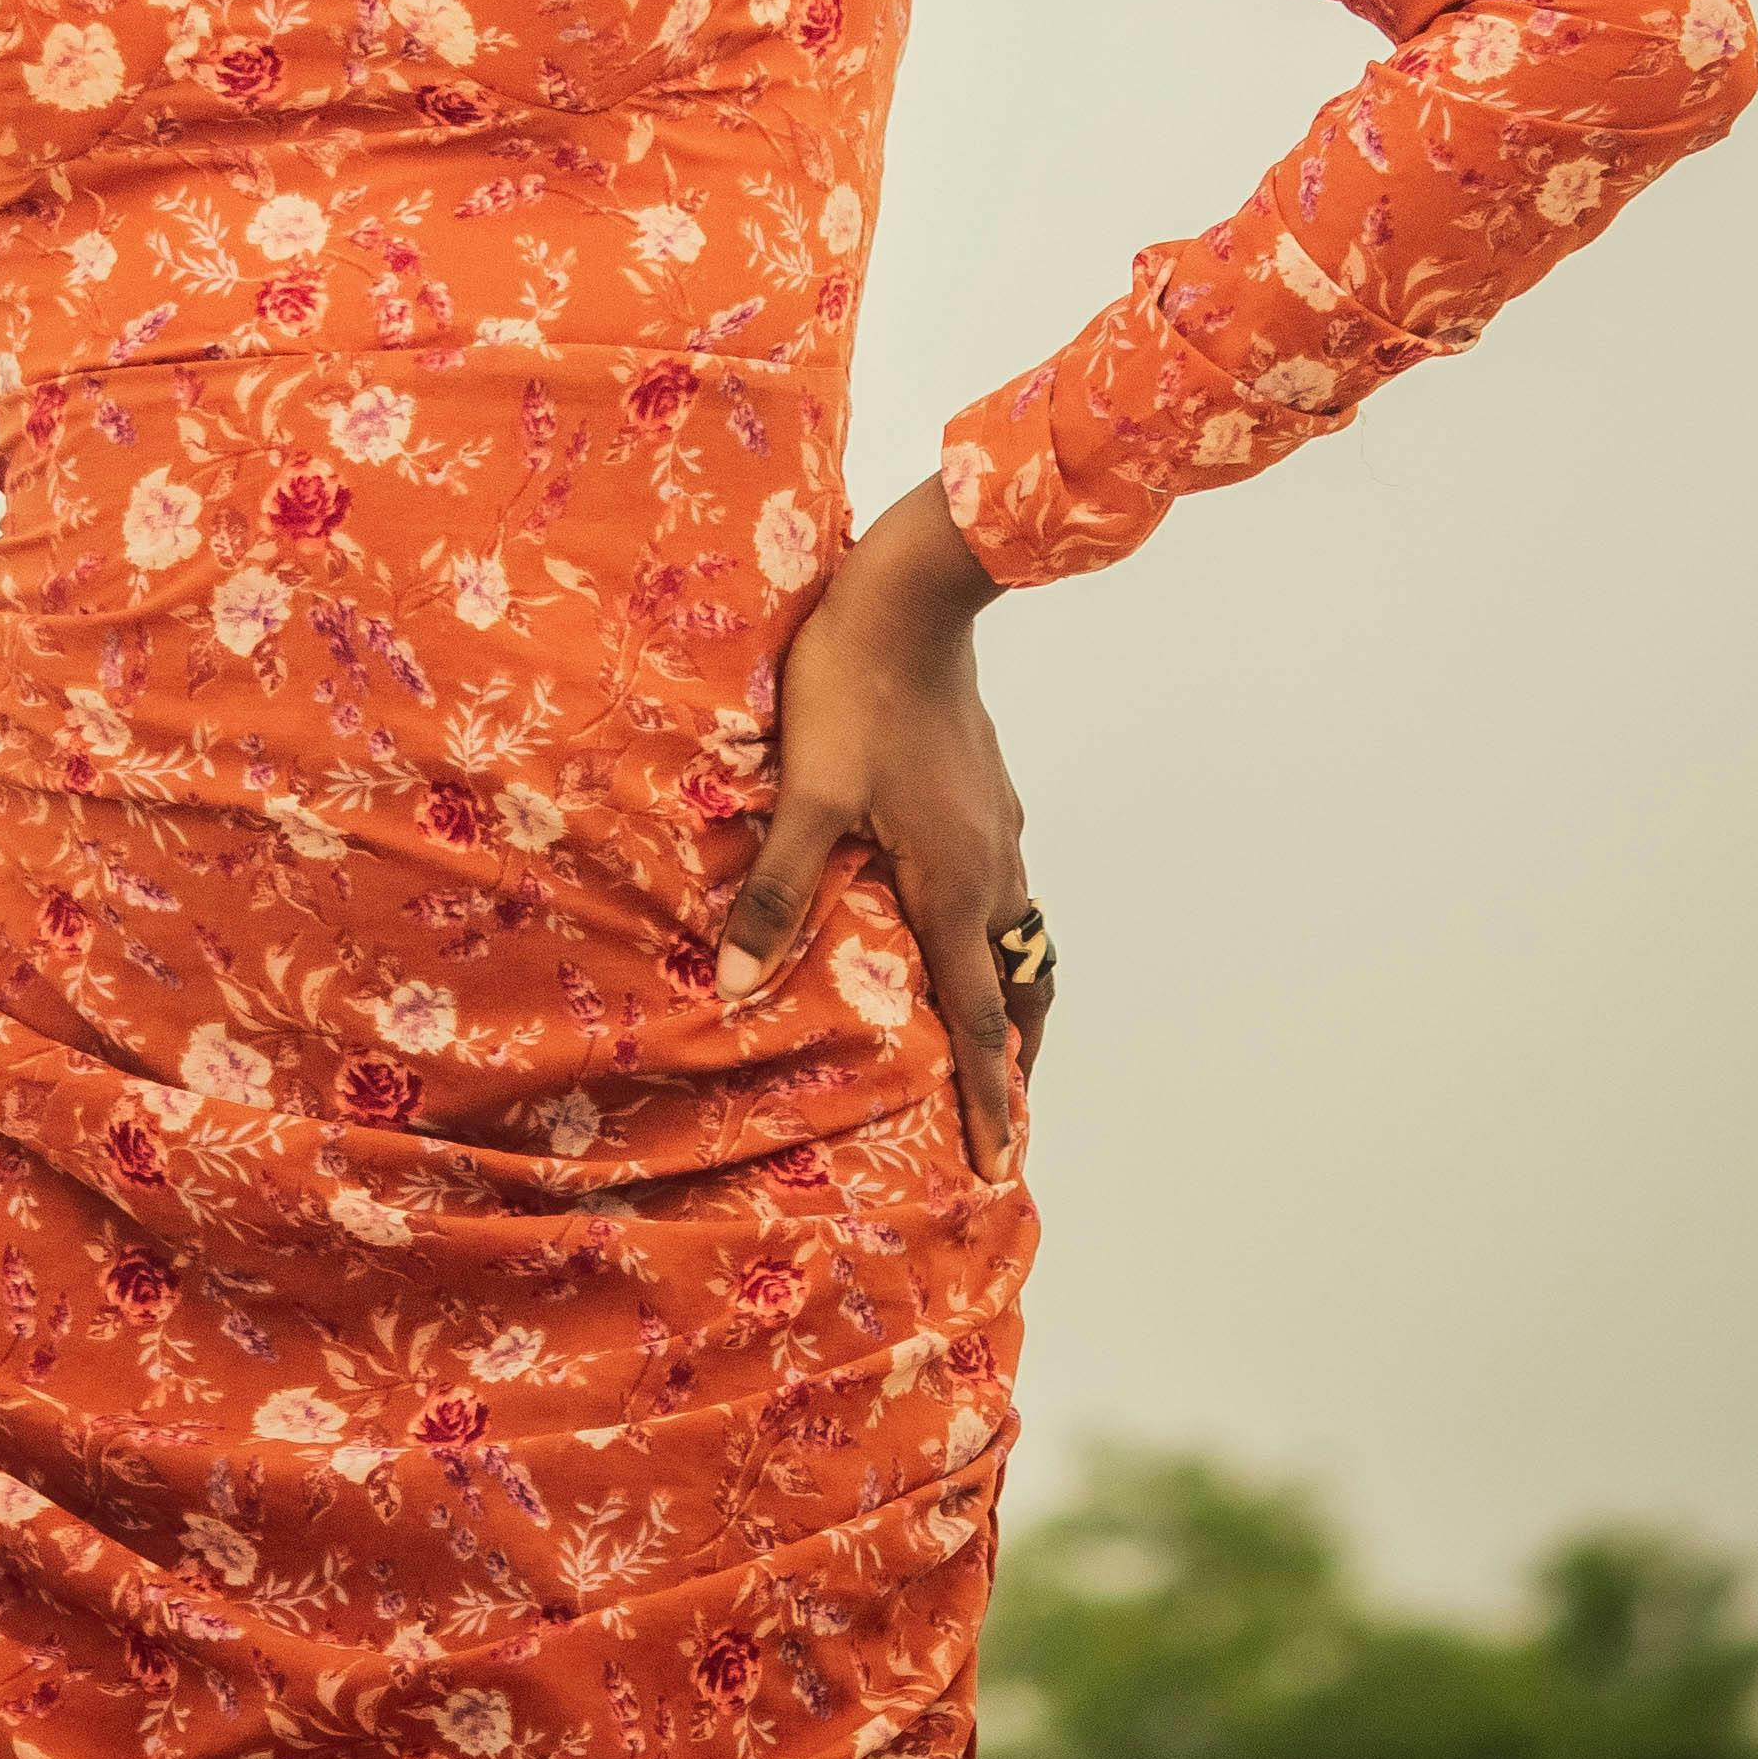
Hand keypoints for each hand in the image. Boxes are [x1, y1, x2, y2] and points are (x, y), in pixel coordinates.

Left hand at [717, 474, 1050, 1182]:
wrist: (914, 593)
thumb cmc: (852, 691)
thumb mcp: (805, 795)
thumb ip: (774, 891)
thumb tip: (737, 987)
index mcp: (953, 887)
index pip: (980, 1021)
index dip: (990, 1100)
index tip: (1003, 1165)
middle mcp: (991, 866)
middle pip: (1020, 987)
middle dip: (1014, 1057)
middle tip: (1003, 1109)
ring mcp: (996, 823)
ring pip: (1018, 931)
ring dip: (1009, 990)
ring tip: (987, 1028)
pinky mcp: (987, 786)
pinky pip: (1003, 883)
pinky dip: (992, 929)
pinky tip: (952, 914)